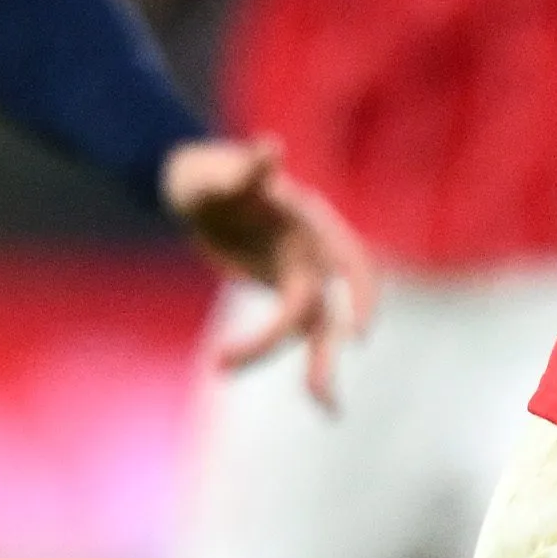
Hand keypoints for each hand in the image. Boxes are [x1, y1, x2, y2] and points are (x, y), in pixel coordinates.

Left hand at [163, 137, 376, 405]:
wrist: (194, 191)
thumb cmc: (206, 175)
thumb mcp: (216, 173)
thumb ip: (244, 169)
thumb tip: (271, 149)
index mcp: (308, 220)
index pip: (349, 259)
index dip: (362, 294)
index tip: (357, 334)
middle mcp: (313, 251)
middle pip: (331, 307)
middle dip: (328, 350)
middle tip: (320, 396)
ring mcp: (301, 274)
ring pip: (319, 328)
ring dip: (320, 368)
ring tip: (327, 408)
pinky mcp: (284, 292)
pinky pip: (297, 333)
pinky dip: (294, 360)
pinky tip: (317, 399)